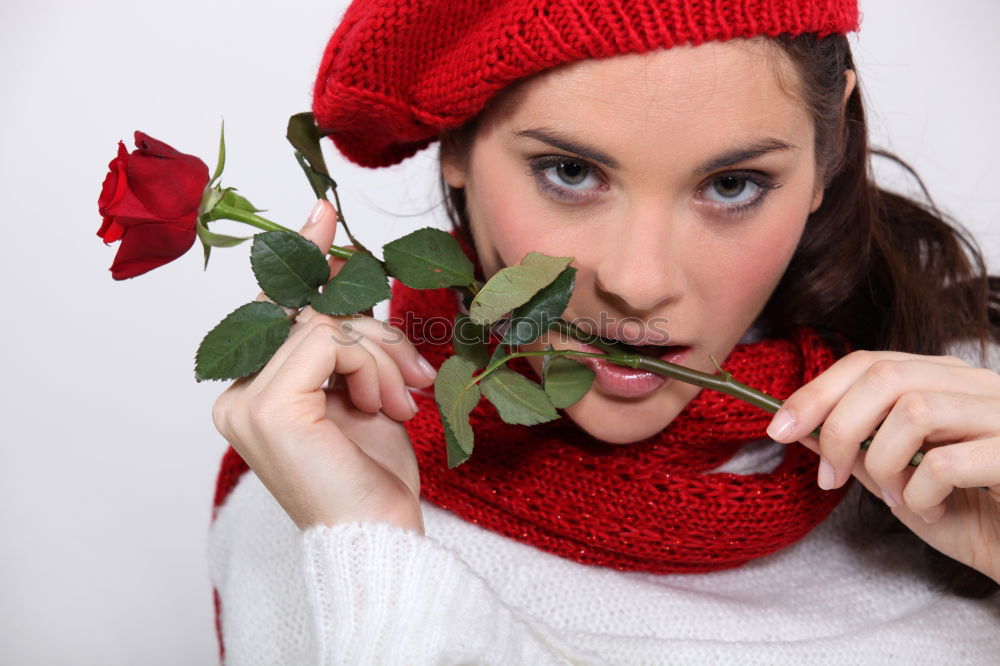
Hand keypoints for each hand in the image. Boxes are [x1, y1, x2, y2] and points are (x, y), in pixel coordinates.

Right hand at [211, 200, 436, 531]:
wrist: (381, 538)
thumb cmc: (372, 476)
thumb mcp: (365, 390)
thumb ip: (347, 339)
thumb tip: (347, 274)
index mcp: (255, 390)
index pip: (276, 306)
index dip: (302, 256)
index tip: (324, 211)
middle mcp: (236, 392)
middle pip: (308, 310)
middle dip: (372, 330)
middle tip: (415, 374)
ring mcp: (244, 400)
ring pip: (324, 321)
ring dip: (380, 356)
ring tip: (401, 403)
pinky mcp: (267, 405)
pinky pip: (328, 339)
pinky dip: (370, 366)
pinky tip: (383, 407)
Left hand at [767, 350, 999, 582]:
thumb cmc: (968, 514)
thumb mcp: (896, 479)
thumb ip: (854, 448)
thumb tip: (794, 423)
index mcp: (944, 381)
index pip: (868, 363)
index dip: (815, 393)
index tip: (777, 429)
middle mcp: (976, 385)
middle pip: (884, 376)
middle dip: (838, 428)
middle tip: (829, 477)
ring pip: (913, 410)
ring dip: (884, 463)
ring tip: (897, 500)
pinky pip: (948, 461)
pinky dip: (920, 492)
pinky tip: (929, 512)